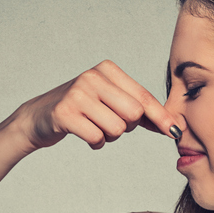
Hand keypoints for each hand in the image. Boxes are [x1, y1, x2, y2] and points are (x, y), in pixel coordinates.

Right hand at [18, 60, 180, 150]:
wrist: (39, 116)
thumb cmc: (83, 110)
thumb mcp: (111, 101)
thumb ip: (139, 110)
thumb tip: (172, 127)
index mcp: (107, 70)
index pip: (142, 97)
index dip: (160, 117)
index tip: (174, 132)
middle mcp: (92, 77)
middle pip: (133, 115)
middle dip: (127, 127)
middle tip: (109, 122)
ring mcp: (77, 94)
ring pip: (117, 129)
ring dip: (109, 136)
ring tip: (94, 127)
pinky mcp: (65, 113)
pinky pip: (97, 138)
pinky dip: (95, 143)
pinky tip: (84, 134)